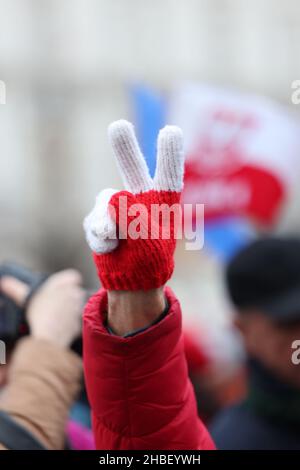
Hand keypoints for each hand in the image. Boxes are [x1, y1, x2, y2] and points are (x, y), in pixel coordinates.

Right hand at [0, 270, 83, 347]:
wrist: (50, 337)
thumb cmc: (39, 316)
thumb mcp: (26, 298)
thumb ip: (16, 288)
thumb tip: (4, 282)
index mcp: (64, 283)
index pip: (73, 276)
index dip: (67, 282)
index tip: (61, 289)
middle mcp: (76, 292)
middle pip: (76, 291)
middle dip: (69, 297)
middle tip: (56, 306)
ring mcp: (81, 308)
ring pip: (79, 305)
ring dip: (72, 309)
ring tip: (59, 317)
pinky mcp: (83, 321)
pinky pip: (79, 319)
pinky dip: (74, 322)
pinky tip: (63, 326)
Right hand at [84, 120, 184, 290]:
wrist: (131, 279)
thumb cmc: (150, 261)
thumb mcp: (150, 243)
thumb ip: (134, 219)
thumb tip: (113, 198)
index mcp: (162, 202)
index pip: (168, 176)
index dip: (169, 156)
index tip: (172, 131)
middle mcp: (140, 199)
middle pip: (132, 170)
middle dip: (124, 149)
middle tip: (118, 126)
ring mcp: (117, 208)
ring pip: (106, 203)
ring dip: (109, 225)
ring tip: (117, 242)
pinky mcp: (99, 218)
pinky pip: (94, 222)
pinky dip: (101, 238)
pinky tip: (110, 247)